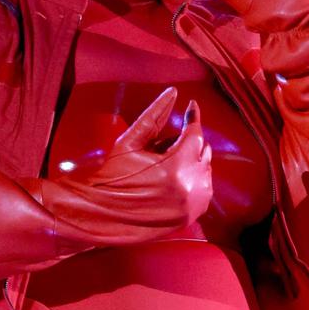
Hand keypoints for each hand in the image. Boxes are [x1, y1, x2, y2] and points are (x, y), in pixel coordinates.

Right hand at [19, 87, 212, 249]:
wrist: (102, 215)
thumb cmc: (112, 176)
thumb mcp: (130, 142)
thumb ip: (155, 115)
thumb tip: (173, 92)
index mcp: (175, 167)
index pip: (195, 134)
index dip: (193, 117)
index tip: (191, 106)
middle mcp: (189, 187)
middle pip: (203, 152)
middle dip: (188, 143)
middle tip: (164, 146)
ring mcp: (192, 205)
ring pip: (205, 171)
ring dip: (191, 162)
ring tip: (164, 165)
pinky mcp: (190, 217)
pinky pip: (203, 191)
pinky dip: (193, 181)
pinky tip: (172, 180)